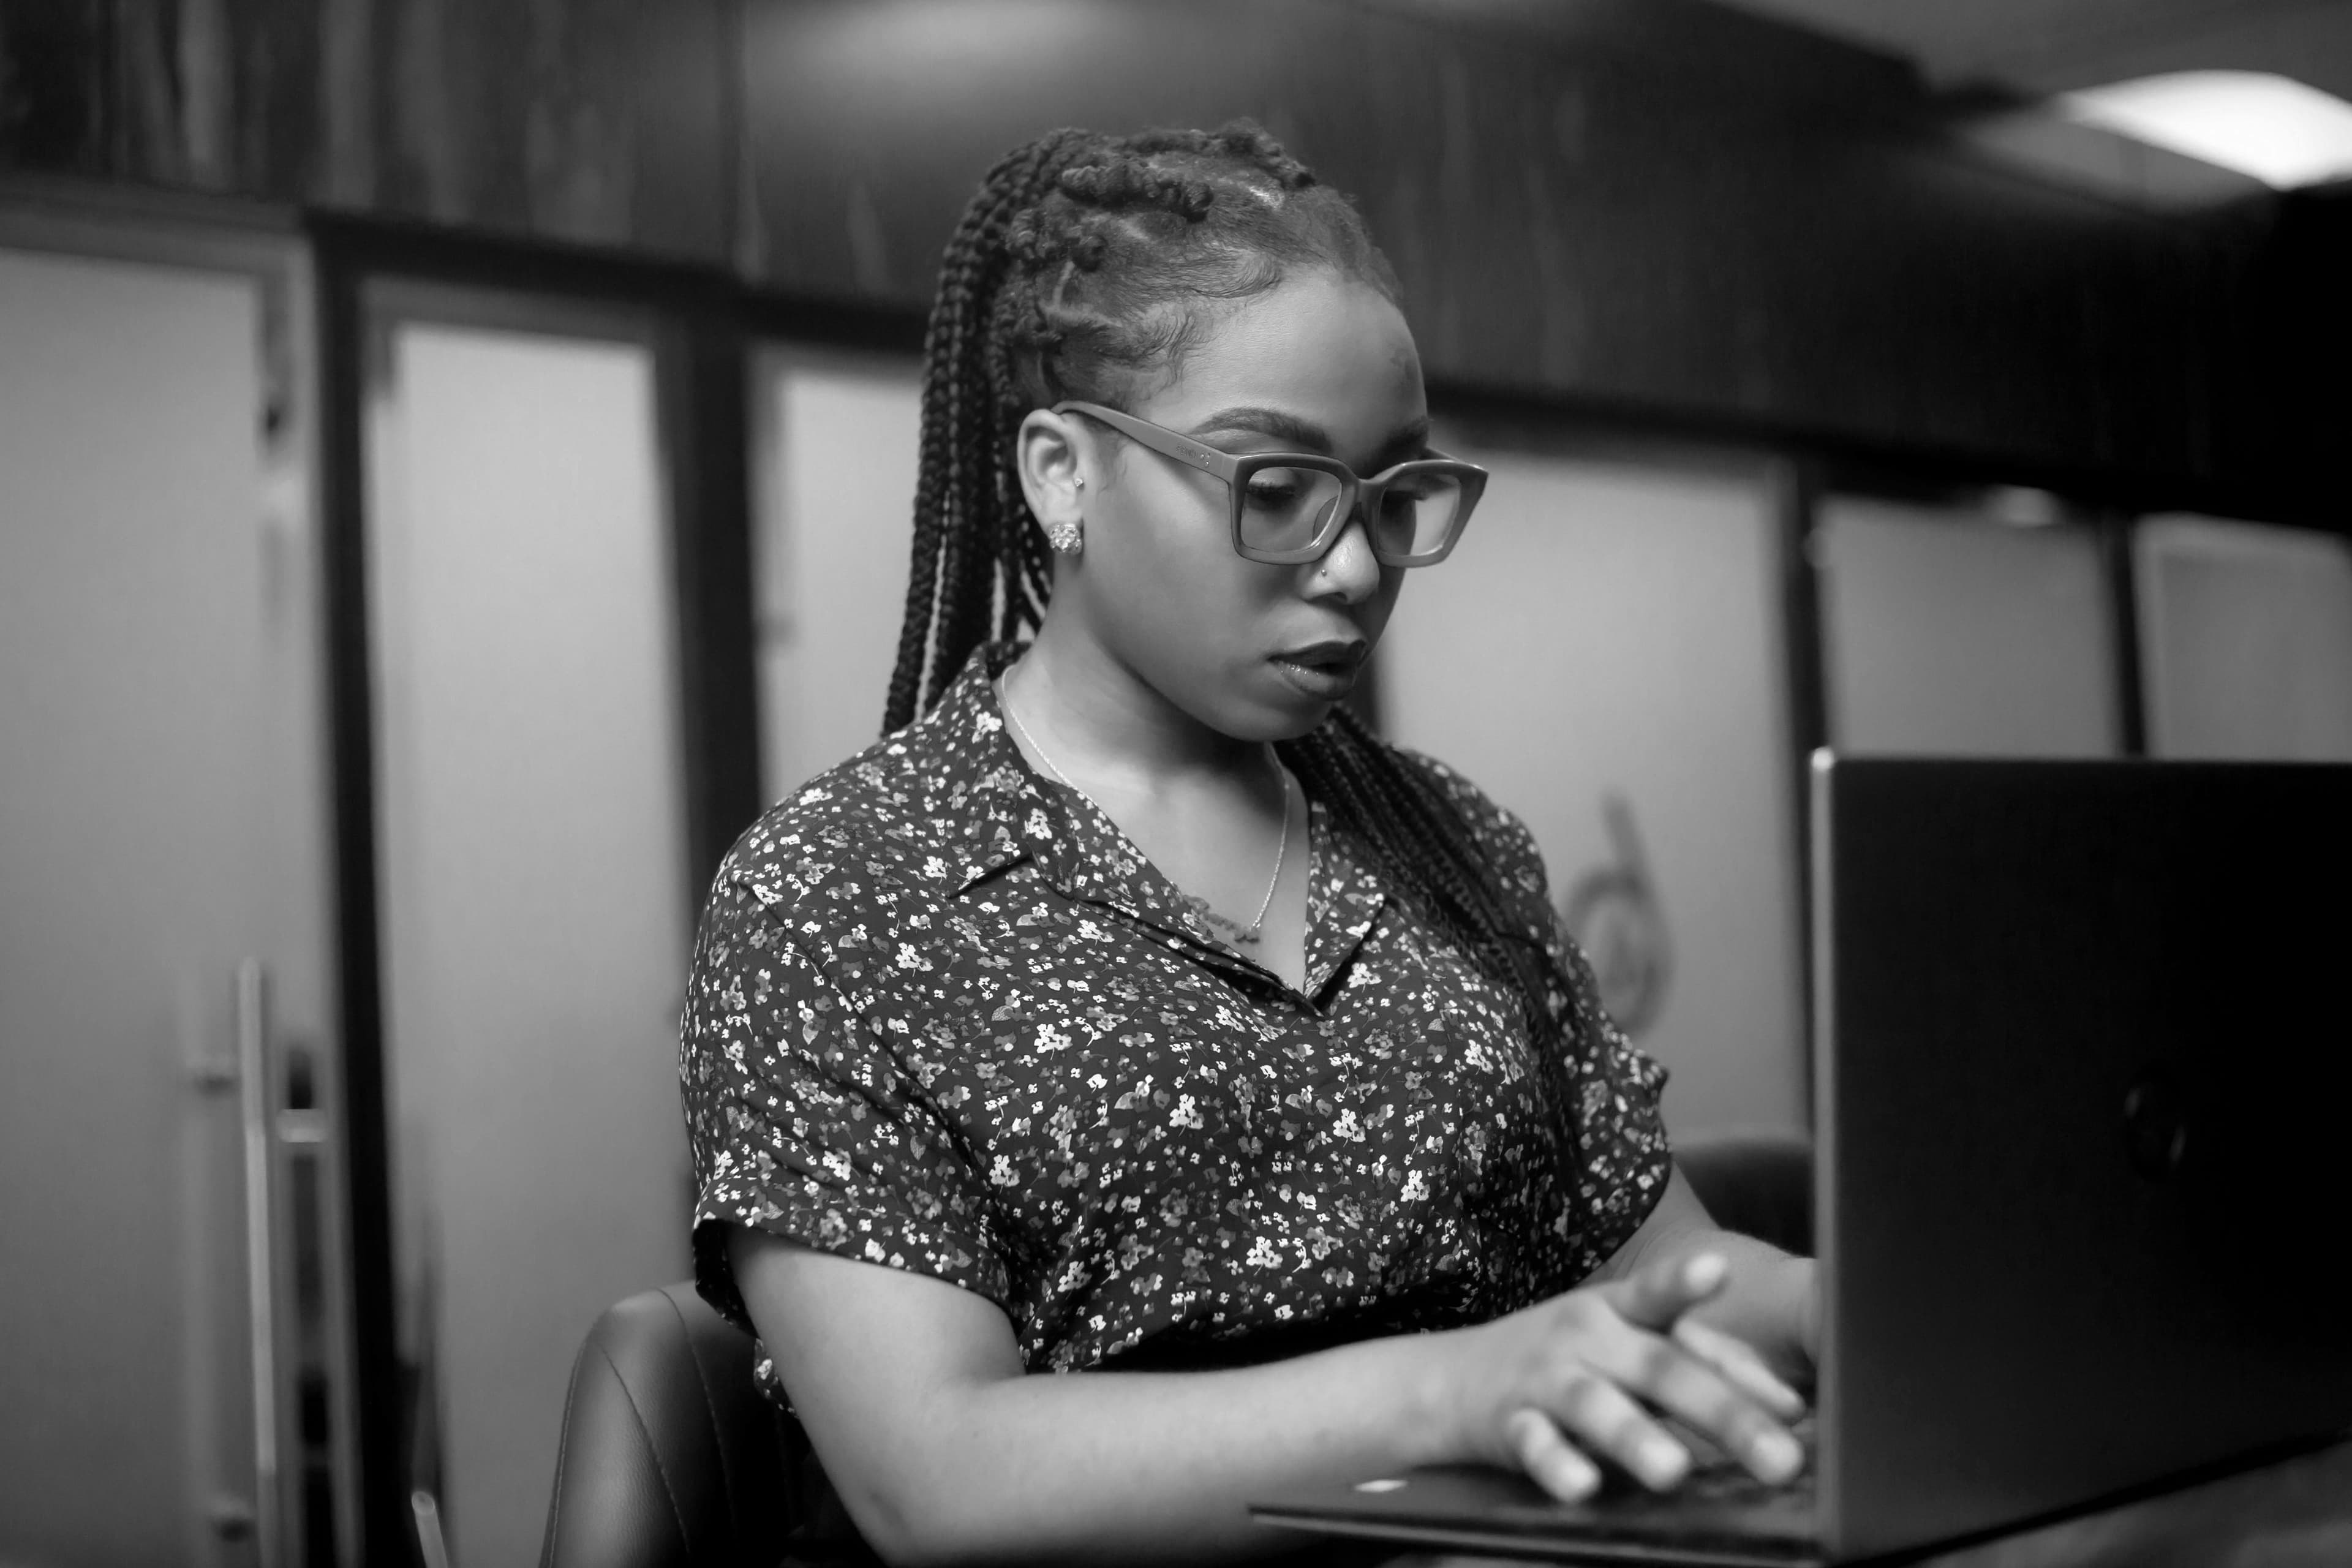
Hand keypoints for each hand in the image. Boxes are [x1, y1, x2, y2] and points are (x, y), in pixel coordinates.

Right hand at [1435, 1251, 1809, 1502]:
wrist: (1446, 1380)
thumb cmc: (1561, 1361)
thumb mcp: (1624, 1345)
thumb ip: (1703, 1368)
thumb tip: (1791, 1407)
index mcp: (1618, 1312)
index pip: (1664, 1300)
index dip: (1691, 1288)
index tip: (1723, 1272)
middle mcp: (1586, 1338)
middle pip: (1661, 1369)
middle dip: (1726, 1414)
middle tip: (1782, 1457)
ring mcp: (1545, 1380)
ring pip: (1596, 1406)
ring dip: (1636, 1437)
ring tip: (1674, 1471)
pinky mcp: (1510, 1426)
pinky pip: (1536, 1447)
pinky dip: (1558, 1465)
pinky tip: (1582, 1487)